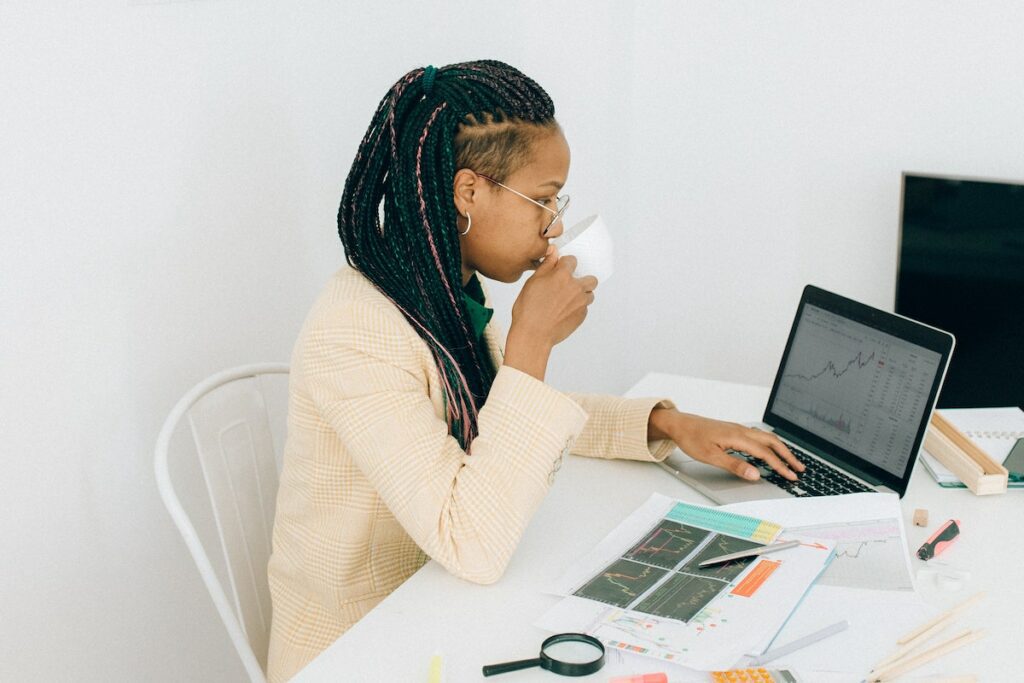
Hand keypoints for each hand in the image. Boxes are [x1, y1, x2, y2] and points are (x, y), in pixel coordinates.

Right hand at [511, 245, 597, 347]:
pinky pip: (584, 308)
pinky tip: (564, 312)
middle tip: (569, 286)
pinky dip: (577, 308)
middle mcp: (576, 287)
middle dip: (582, 280)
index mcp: (563, 276)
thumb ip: (547, 265)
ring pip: (590, 294)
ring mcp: (581, 303)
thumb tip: (554, 251)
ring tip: (566, 301)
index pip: (572, 260)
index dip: (565, 264)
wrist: (533, 334)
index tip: (560, 270)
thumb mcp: (533, 282)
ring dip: (582, 295)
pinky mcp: (582, 316)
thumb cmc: (528, 309)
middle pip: (591, 278)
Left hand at [649, 409, 804, 480]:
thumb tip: (755, 474)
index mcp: (738, 437)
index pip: (766, 453)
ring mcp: (739, 429)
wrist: (680, 424)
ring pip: (766, 437)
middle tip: (800, 468)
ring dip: (780, 448)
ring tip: (790, 460)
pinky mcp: (734, 430)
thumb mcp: (711, 456)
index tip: (791, 476)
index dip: (780, 466)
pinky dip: (770, 443)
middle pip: (772, 442)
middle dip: (787, 455)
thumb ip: (734, 465)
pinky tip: (769, 449)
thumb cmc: (692, 438)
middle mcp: (741, 430)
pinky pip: (758, 436)